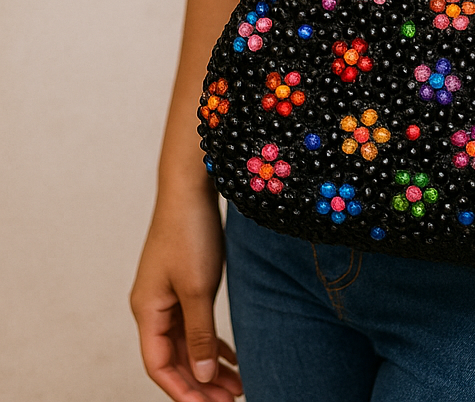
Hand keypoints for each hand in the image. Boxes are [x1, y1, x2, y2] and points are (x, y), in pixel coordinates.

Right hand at [130, 187, 242, 401]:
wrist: (190, 186)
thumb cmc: (189, 232)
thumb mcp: (197, 288)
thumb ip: (199, 335)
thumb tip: (201, 377)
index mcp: (147, 310)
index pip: (159, 366)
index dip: (182, 392)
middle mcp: (152, 306)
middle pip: (174, 358)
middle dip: (201, 383)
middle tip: (232, 400)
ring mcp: (166, 294)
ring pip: (186, 343)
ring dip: (209, 365)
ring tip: (237, 386)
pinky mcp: (182, 282)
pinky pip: (194, 324)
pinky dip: (211, 342)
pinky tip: (231, 357)